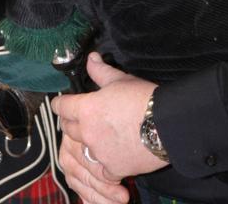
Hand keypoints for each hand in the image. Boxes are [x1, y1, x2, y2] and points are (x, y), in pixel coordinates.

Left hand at [52, 53, 167, 203]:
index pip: (62, 107)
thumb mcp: (120, 79)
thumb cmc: (143, 98)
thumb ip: (100, 71)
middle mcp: (87, 133)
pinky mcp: (111, 169)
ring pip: (83, 149)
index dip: (60, 103)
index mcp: (87, 109)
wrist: (166, 125)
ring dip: (88, 142)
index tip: (61, 103)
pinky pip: (100, 169)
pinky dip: (104, 163)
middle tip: (82, 118)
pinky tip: (112, 155)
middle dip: (72, 122)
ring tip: (100, 137)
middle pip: (68, 129)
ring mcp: (98, 153)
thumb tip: (91, 58)